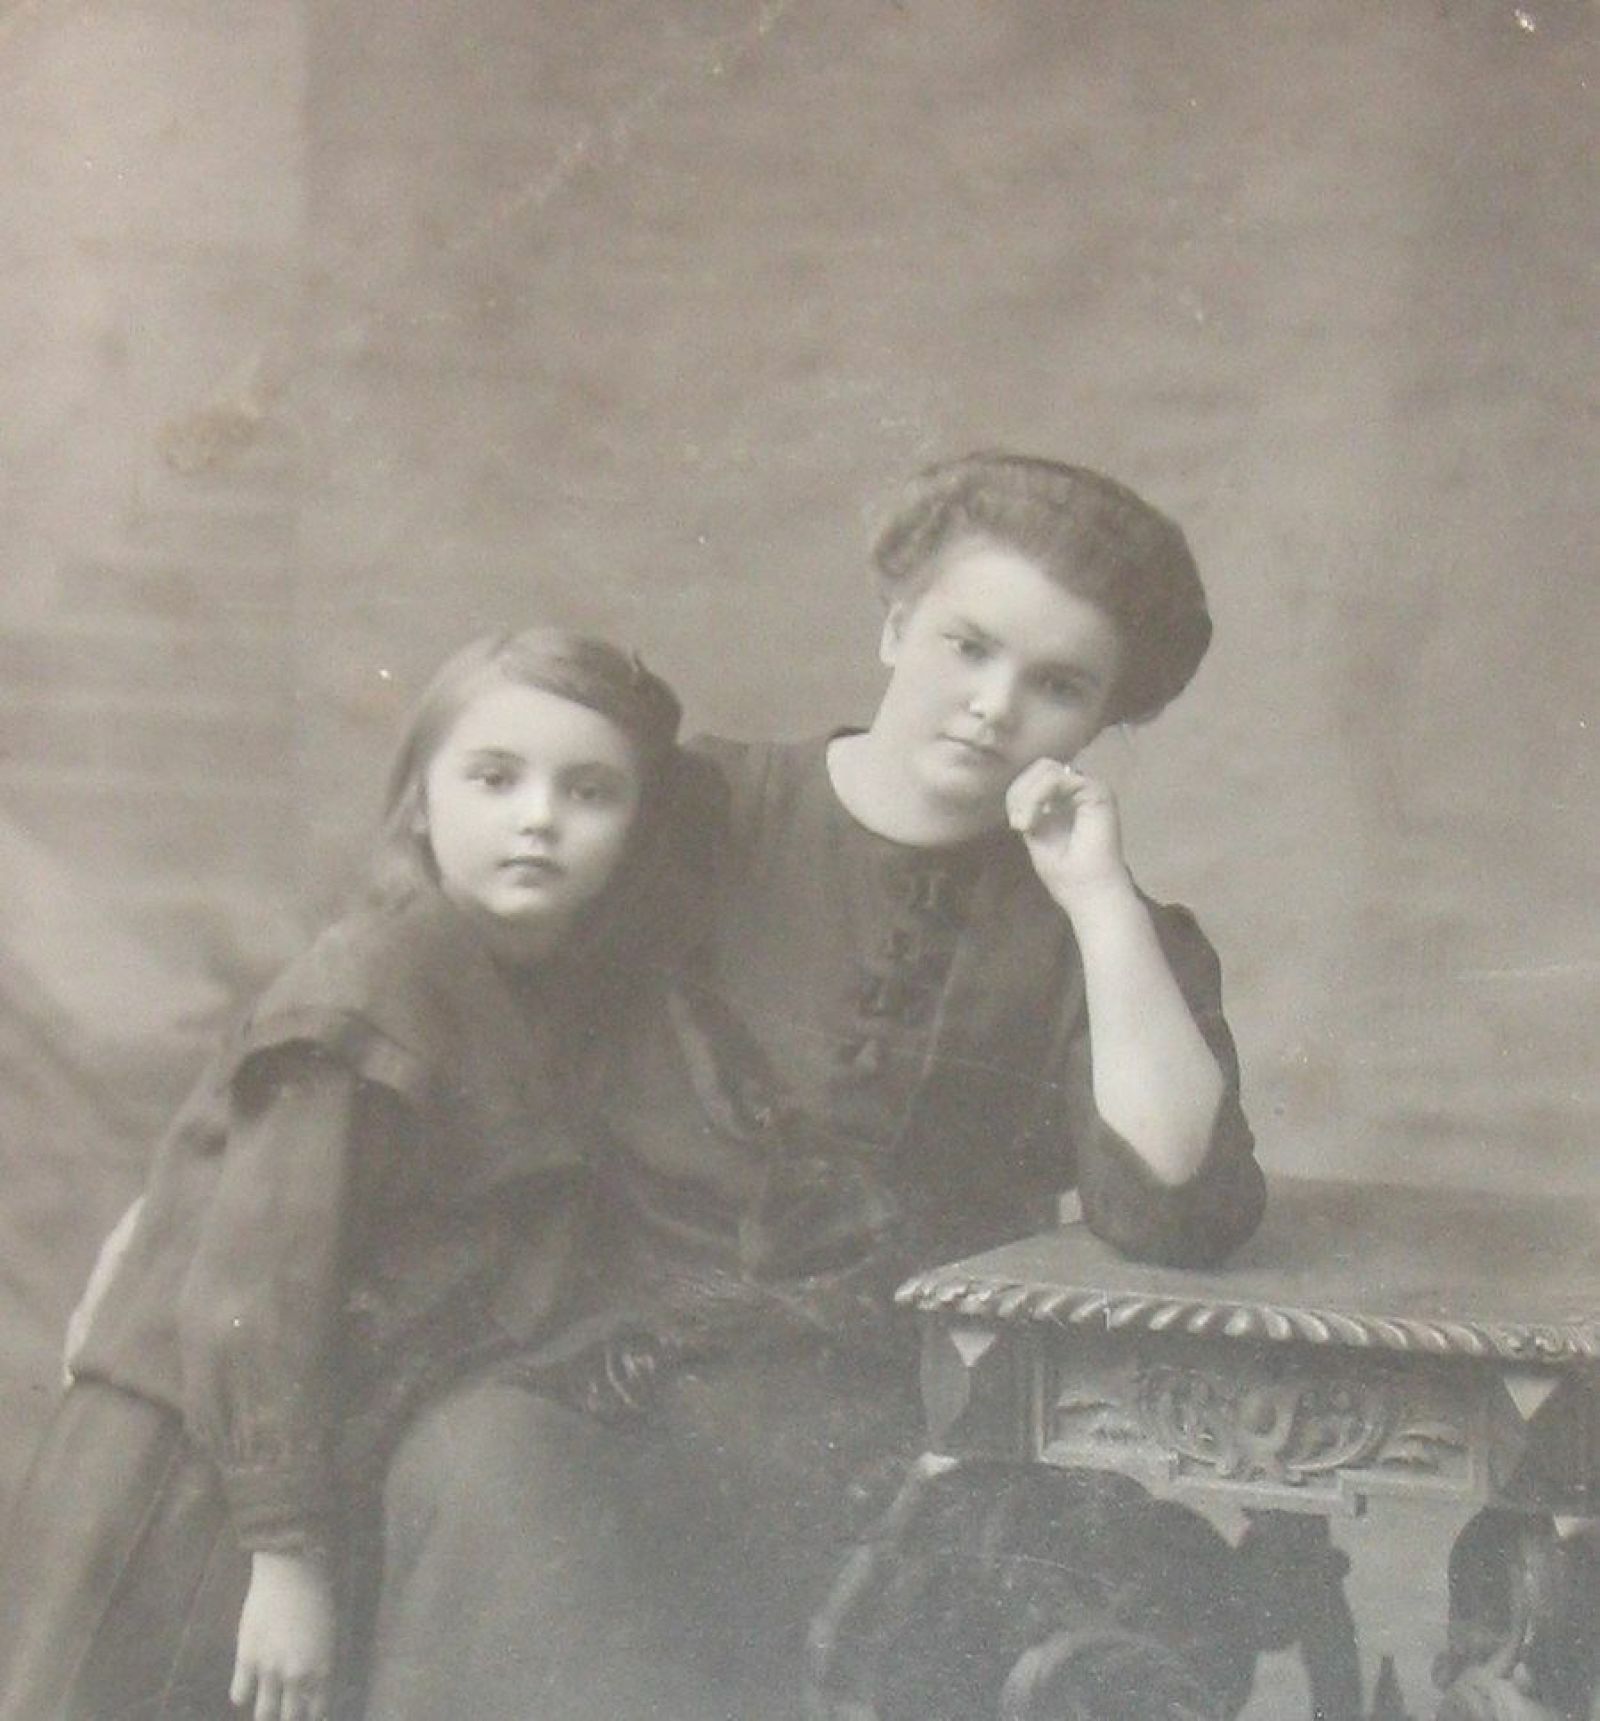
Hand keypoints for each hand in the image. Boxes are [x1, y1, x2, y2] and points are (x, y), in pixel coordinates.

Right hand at [231, 1551, 334, 1720]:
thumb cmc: (317, 1593)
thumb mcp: (327, 1633)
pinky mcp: (246, 1659)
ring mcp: (270, 1670)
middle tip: (285, 1709)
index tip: (307, 1712)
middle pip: (290, 1716)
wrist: (292, 1569)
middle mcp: (298, 1676)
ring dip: (266, 1711)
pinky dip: (242, 1693)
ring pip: (264, 1713)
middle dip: (289, 1716)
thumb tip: (308, 1683)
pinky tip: (247, 1684)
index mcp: (323, 1668)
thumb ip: (318, 1661)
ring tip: (266, 1705)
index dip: (311, 1713)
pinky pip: (239, 1694)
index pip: (317, 1709)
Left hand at [1005, 758, 1130, 909]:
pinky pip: (1059, 777)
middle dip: (1021, 792)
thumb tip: (1019, 790)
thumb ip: (1030, 807)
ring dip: (1027, 796)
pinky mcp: (1097, 791)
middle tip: (1018, 825)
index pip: (1036, 776)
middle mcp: (1080, 790)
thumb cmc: (1067, 873)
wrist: (1090, 893)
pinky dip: (1038, 796)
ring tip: (1025, 826)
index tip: (1017, 826)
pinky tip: (1033, 822)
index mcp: (1067, 799)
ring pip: (1047, 769)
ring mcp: (1090, 788)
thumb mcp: (1037, 833)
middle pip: (1041, 766)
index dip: (1019, 794)